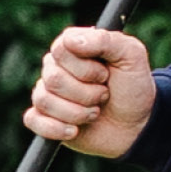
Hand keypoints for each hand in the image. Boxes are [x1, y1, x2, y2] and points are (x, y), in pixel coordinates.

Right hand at [22, 27, 154, 156]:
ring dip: (77, 112)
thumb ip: (105, 40)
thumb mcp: (131, 56)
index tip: (105, 75)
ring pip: (44, 100)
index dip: (85, 68)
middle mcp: (56, 67)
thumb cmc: (133, 87)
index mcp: (73, 47)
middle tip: (104, 96)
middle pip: (53, 78)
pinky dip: (55, 128)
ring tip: (95, 113)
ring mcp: (48, 93)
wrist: (137, 125)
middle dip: (86, 93)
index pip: (61, 50)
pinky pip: (33, 120)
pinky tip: (74, 130)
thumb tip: (71, 41)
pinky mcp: (45, 118)